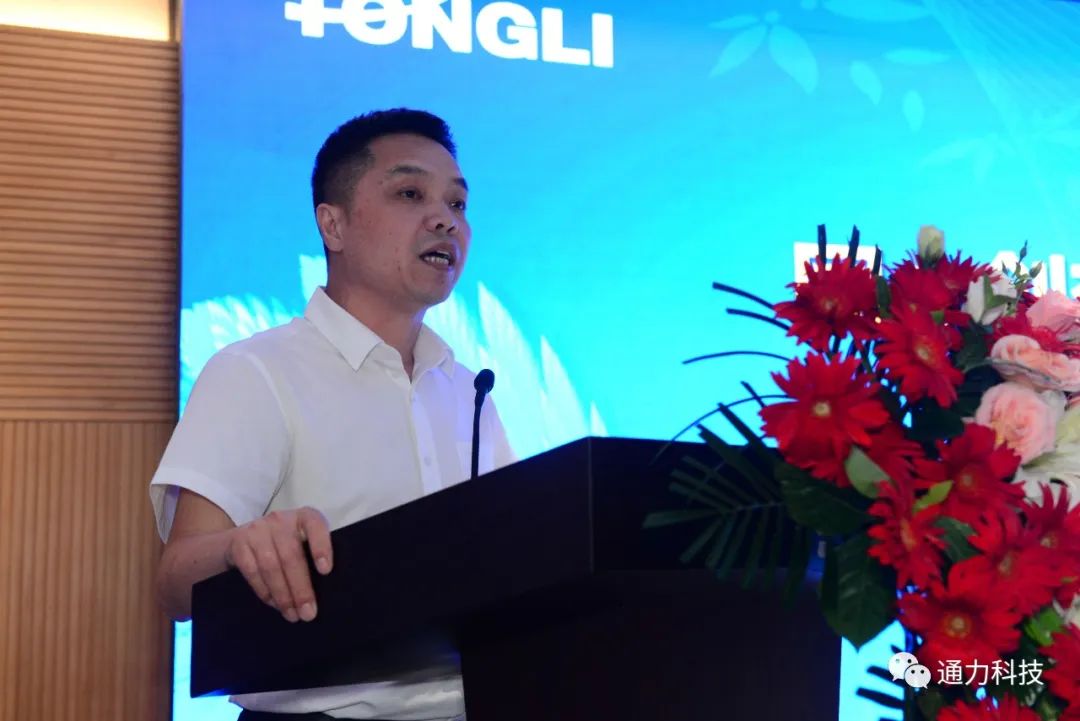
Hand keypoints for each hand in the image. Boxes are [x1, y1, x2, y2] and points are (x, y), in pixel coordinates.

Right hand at [224, 507, 332, 622]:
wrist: (240, 539)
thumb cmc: (282, 545)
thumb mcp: (299, 541)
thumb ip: (311, 555)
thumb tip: (326, 590)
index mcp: (302, 517)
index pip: (315, 524)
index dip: (321, 546)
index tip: (326, 571)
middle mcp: (280, 519)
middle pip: (292, 555)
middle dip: (301, 588)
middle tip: (308, 613)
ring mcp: (257, 530)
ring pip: (271, 566)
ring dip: (283, 595)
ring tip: (292, 614)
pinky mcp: (239, 544)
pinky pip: (253, 572)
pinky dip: (264, 591)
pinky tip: (274, 604)